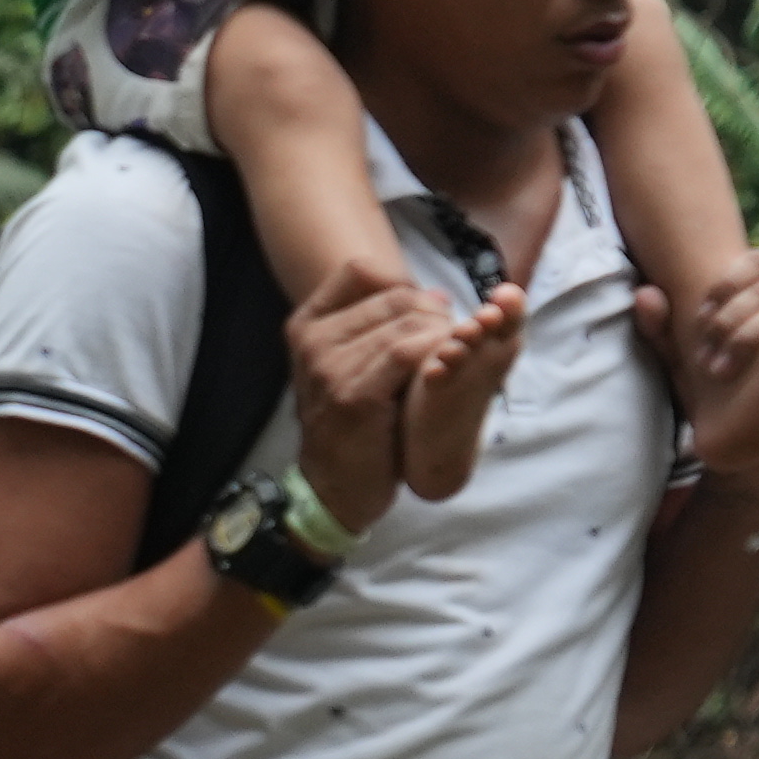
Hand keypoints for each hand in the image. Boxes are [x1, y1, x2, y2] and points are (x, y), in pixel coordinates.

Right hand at [287, 257, 449, 539]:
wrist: (335, 488)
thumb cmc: (353, 425)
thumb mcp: (346, 365)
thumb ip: (375, 326)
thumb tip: (433, 295)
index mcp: (306, 325)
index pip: (361, 270)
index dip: (402, 284)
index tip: (421, 313)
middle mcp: (311, 342)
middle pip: (393, 297)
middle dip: (433, 313)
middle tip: (450, 340)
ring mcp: (327, 368)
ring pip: (404, 324)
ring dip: (441, 335)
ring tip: (452, 356)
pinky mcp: (353, 396)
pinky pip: (405, 353)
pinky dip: (434, 353)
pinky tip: (445, 367)